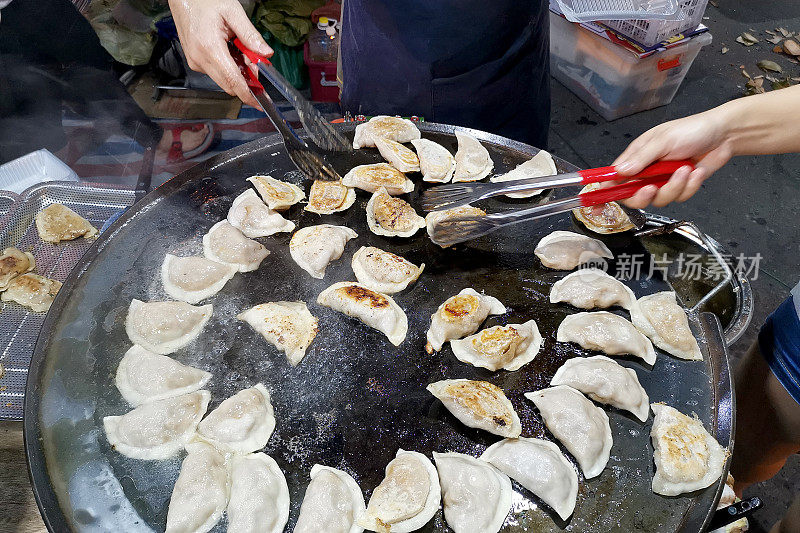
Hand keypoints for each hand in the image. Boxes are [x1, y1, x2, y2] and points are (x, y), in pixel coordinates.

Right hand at [169, 0, 271, 107]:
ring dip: (237, 74)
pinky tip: (231, 53)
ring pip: (223, 80)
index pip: (233, 81)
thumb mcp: (233, 12)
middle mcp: (200, 59)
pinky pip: (216, 73)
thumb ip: (250, 36)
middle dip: (247, 82)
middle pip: (229, 85)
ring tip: (242, 52)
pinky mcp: (195, 61)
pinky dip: (228, 68)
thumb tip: (265, 54)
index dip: (248, 94)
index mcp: (210, 48)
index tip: (260, 102)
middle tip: (256, 65)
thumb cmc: (204, 1)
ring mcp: (196, 61)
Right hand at [612, 108, 733, 207]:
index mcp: (637, 156)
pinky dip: (690, 186)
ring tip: (685, 170)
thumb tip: (619, 171)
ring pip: (659, 199)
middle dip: (642, 196)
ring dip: (674, 187)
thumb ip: (641, 157)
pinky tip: (696, 171)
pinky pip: (679, 197)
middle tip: (651, 188)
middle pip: (633, 196)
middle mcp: (648, 171)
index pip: (615, 177)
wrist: (724, 135)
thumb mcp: (663, 140)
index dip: (607, 189)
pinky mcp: (681, 187)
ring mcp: (664, 180)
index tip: (601, 200)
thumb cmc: (692, 130)